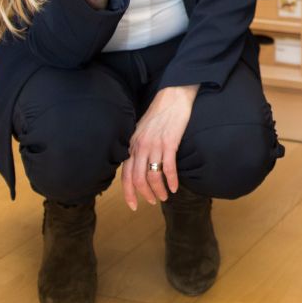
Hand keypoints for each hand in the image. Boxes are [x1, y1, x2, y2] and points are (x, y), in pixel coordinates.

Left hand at [123, 84, 195, 209]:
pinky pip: (168, 168)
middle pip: (138, 179)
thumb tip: (137, 166)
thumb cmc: (159, 113)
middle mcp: (140, 146)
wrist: (173, 96)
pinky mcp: (169, 143)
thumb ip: (137, 147)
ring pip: (153, 176)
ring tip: (166, 196)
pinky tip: (176, 187)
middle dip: (145, 195)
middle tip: (153, 202)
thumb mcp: (141, 130)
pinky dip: (172, 181)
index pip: (125, 175)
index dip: (129, 193)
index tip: (134, 205)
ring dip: (159, 190)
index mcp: (132, 145)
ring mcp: (154, 145)